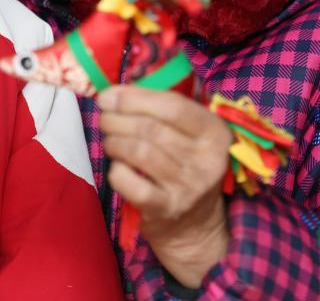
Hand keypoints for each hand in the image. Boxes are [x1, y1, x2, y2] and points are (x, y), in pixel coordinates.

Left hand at [97, 86, 232, 286]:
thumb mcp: (186, 136)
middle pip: (151, 128)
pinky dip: (117, 171)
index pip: (173, 105)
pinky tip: (117, 167)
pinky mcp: (168, 209)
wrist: (194, 226)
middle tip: (104, 119)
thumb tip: (113, 93)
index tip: (108, 96)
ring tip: (109, 140)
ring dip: (115, 142)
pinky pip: (132, 184)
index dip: (134, 98)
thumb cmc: (184, 166)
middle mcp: (207, 159)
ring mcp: (189, 186)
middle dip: (118, 119)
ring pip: (140, 152)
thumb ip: (158, 110)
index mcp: (215, 132)